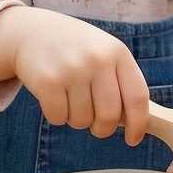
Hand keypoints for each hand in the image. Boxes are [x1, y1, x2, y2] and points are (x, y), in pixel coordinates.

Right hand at [0, 7, 151, 142]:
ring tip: (72, 99)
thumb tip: (131, 122)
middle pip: (109, 115)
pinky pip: (58, 118)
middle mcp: (98, 60)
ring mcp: (73, 70)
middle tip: (96, 126)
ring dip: (77, 120)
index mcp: (119, 54)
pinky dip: (57, 116)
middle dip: (102, 129)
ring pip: (82, 120)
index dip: (138, 123)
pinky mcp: (47, 81)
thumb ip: (120, 81)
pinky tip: (55, 98)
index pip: (138, 96)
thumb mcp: (105, 53)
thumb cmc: (77, 49)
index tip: (133, 140)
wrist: (34, 32)